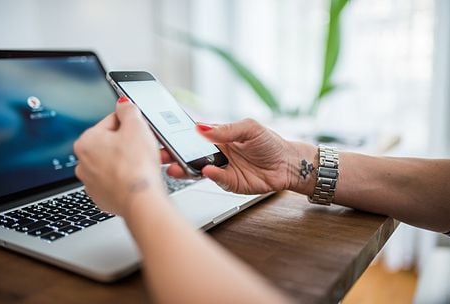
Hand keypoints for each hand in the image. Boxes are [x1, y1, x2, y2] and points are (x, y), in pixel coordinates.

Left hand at [74, 96, 164, 217]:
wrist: (141, 200)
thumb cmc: (136, 166)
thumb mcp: (137, 126)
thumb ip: (129, 110)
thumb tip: (123, 104)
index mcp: (86, 142)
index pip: (111, 122)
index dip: (131, 124)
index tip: (141, 130)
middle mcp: (83, 163)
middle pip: (113, 144)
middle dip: (132, 144)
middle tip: (149, 147)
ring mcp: (92, 182)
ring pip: (116, 164)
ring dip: (132, 161)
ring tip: (148, 163)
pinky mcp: (104, 198)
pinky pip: (119, 182)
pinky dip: (129, 179)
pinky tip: (140, 178)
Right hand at [164, 118, 316, 193]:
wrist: (289, 164)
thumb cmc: (270, 143)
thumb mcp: (249, 128)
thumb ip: (226, 129)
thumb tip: (202, 127)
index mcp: (219, 137)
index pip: (193, 136)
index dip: (179, 137)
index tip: (164, 136)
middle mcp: (217, 154)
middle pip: (190, 155)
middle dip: (174, 156)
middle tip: (160, 156)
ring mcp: (222, 169)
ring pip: (199, 170)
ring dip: (185, 169)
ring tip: (174, 167)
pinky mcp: (231, 183)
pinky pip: (217, 179)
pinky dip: (211, 176)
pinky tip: (206, 171)